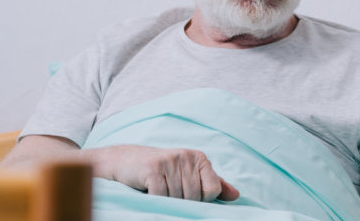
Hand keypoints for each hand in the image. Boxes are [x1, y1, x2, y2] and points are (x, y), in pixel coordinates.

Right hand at [91, 144, 240, 201]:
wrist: (123, 161)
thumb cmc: (159, 171)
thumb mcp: (187, 175)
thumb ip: (212, 184)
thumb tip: (236, 196)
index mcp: (199, 158)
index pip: (213, 190)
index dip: (202, 199)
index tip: (187, 194)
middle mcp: (186, 156)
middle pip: (195, 197)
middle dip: (182, 202)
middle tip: (168, 192)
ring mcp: (170, 161)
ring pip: (178, 199)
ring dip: (167, 201)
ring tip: (158, 190)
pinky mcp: (153, 169)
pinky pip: (161, 197)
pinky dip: (155, 200)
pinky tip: (149, 191)